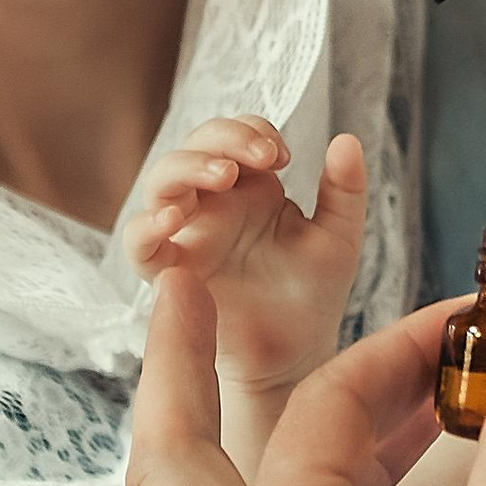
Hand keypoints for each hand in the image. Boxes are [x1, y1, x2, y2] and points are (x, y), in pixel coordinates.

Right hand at [125, 121, 368, 392]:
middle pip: (192, 148)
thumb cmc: (312, 295)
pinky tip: (170, 220)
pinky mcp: (170, 274)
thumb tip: (347, 140)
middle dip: (221, 139)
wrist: (297, 354)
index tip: (283, 155)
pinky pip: (138, 245)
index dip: (250, 130)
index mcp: (249, 189)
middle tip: (261, 157)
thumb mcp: (338, 238)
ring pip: (160, 183)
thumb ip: (344, 191)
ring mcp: (188, 236)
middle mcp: (213, 206)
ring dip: (186, 168)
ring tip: (224, 176)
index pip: (233, 136)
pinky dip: (144, 227)